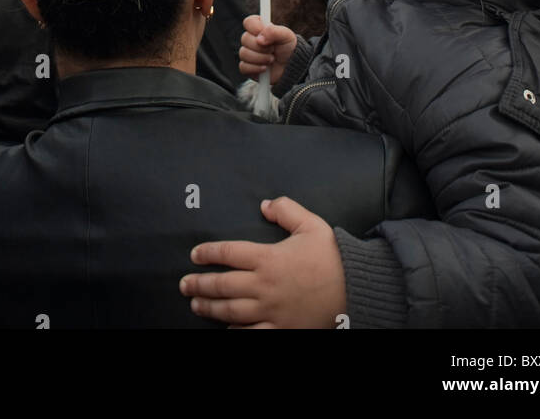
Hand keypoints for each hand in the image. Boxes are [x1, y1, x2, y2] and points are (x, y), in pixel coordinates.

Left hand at [179, 197, 345, 328]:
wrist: (355, 289)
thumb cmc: (332, 256)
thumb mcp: (310, 224)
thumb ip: (286, 209)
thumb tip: (264, 204)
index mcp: (268, 258)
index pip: (228, 253)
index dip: (208, 253)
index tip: (195, 254)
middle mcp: (264, 286)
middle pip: (222, 285)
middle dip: (199, 285)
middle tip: (184, 284)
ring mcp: (271, 311)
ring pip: (231, 312)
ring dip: (210, 308)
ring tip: (196, 305)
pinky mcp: (282, 330)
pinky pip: (252, 335)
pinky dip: (236, 333)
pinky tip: (226, 329)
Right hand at [239, 14, 297, 83]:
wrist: (290, 67)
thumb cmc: (288, 49)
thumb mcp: (286, 36)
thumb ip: (273, 31)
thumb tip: (259, 39)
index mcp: (259, 28)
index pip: (248, 22)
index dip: (255, 28)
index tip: (264, 34)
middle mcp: (251, 39)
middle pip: (244, 38)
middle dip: (261, 47)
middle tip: (273, 49)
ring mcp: (248, 53)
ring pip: (244, 53)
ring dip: (261, 58)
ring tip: (272, 59)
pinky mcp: (247, 67)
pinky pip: (244, 67)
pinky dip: (256, 68)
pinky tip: (265, 68)